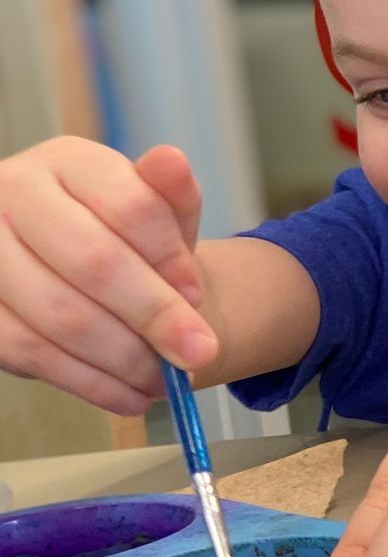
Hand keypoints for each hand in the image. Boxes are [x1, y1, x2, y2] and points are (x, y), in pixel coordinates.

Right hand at [0, 138, 211, 413]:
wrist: (80, 271)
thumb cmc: (127, 239)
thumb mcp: (161, 212)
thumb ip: (174, 197)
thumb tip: (171, 162)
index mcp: (67, 161)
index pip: (129, 204)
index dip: (170, 259)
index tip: (198, 296)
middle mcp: (13, 193)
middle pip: (95, 262)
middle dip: (156, 316)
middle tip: (200, 353)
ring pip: (60, 315)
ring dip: (125, 359)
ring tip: (166, 380)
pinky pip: (28, 352)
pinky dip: (87, 383)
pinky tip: (128, 395)